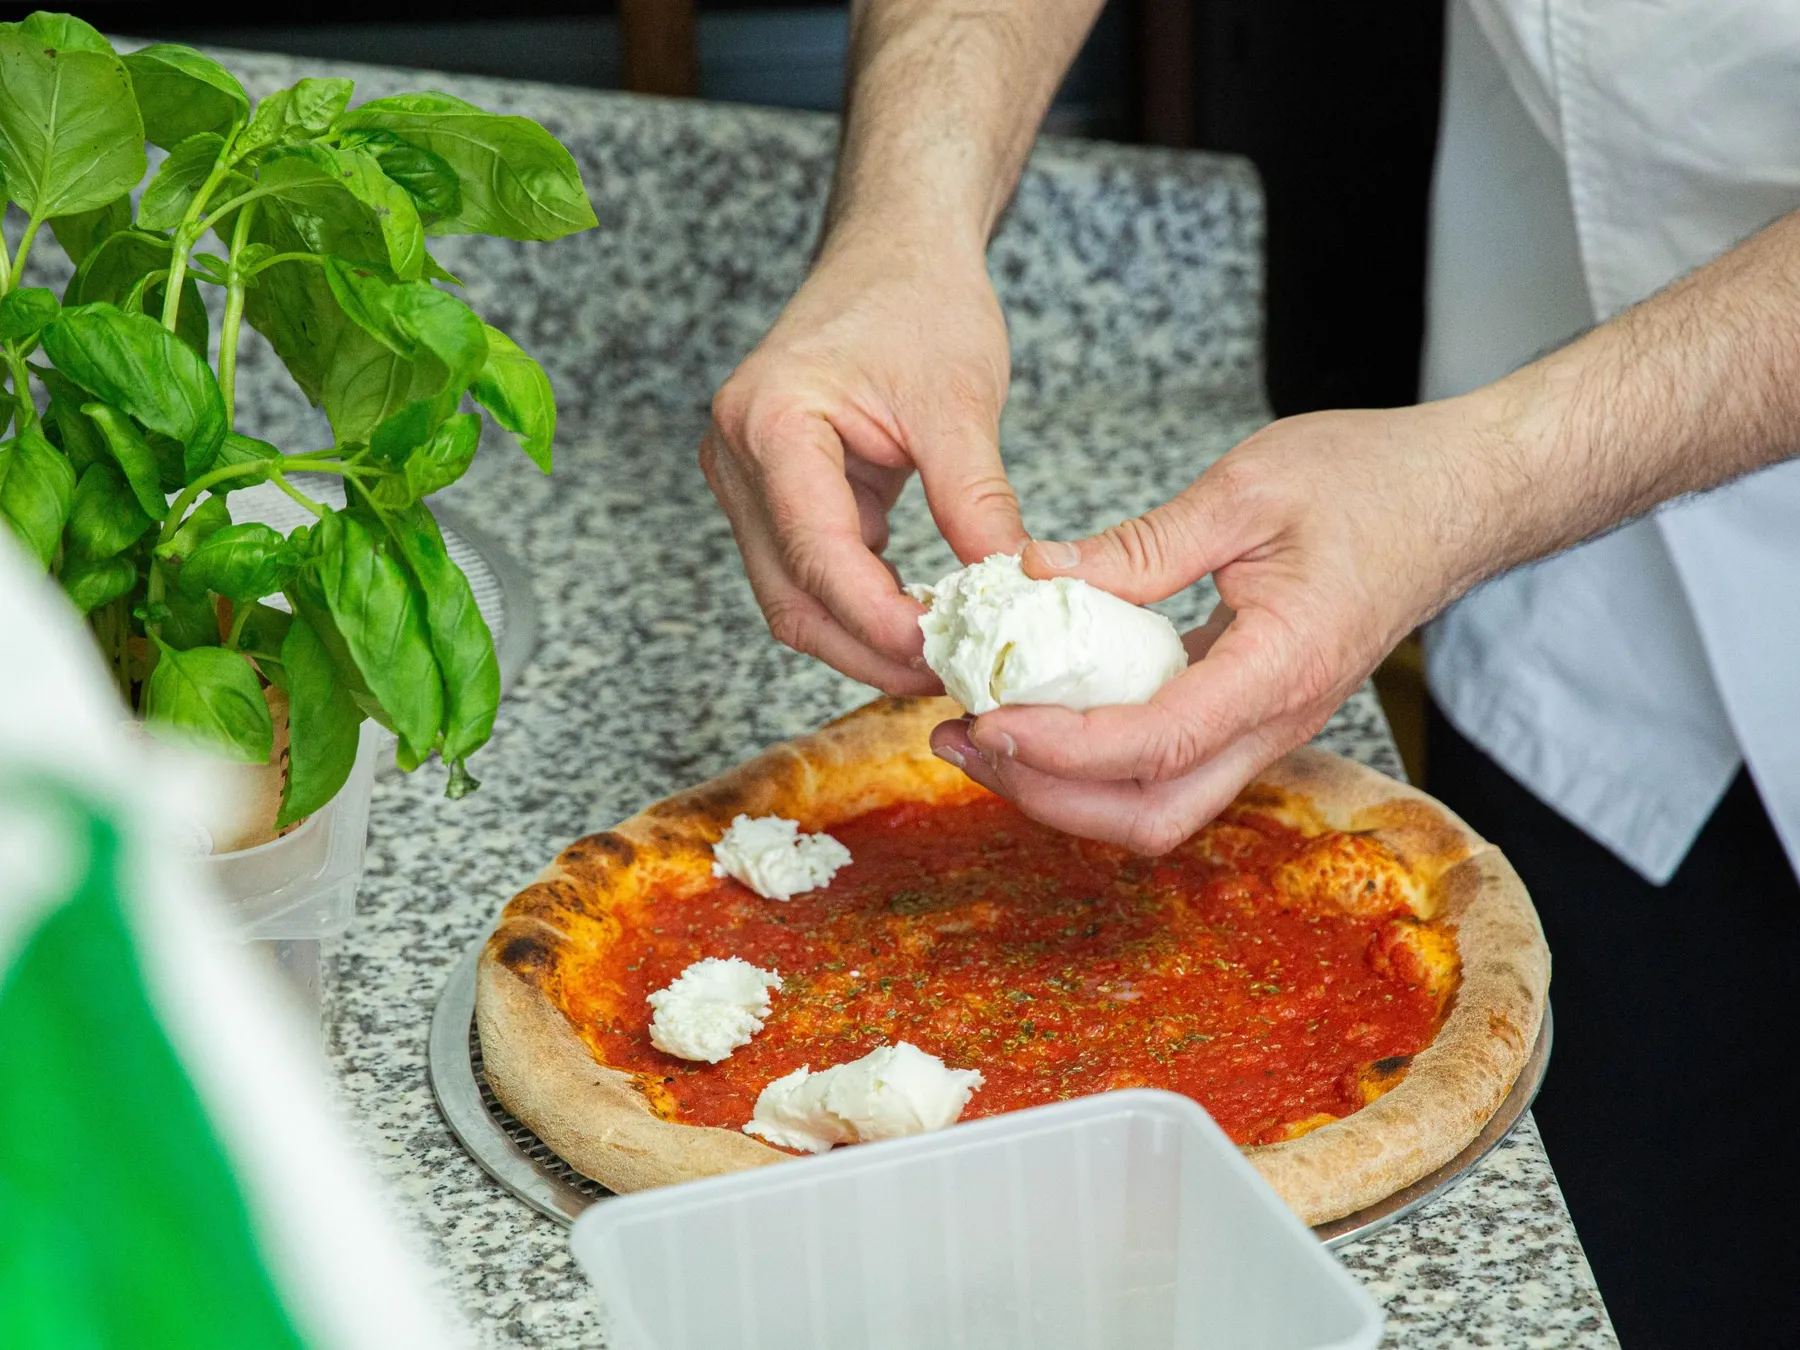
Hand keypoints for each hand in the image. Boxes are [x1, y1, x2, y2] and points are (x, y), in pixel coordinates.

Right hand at [703, 234, 1027, 690]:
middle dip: (869, 649)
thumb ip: (976, 499)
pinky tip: (921, 619)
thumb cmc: (917, 299)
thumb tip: (1008, 588)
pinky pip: (810, 573)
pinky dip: (863, 605)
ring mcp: (747, 480)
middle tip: (950, 676)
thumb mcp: (959, 401)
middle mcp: (738, 457)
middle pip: (791, 596)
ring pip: (794, 597)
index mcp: (770, 422)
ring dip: (864, 638)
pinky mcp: (774, 494)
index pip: (816, 554)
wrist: (894, 250)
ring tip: (942, 657)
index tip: (945, 653)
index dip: (878, 619)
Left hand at [928, 399, 1495, 852]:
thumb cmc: (1375, 482)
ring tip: (983, 732)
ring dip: (1063, 788)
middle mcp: (1278, 720)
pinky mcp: (1252, 712)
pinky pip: (1167, 767)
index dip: (1061, 748)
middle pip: (1152, 817)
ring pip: (1157, 807)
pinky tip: (1042, 711)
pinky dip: (1094, 760)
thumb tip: (1034, 578)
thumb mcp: (1247, 490)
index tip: (987, 716)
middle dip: (1046, 795)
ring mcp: (1268, 726)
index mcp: (1282, 668)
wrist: (1463, 497)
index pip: (1157, 746)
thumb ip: (1140, 548)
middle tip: (963, 739)